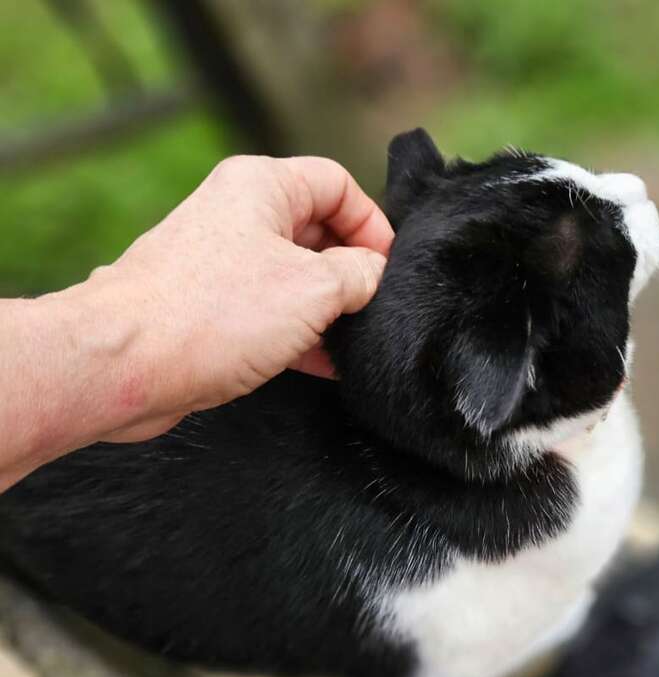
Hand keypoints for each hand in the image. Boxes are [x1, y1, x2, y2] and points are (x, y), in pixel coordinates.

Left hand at [85, 155, 393, 441]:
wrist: (124, 365)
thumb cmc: (210, 314)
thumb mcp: (312, 288)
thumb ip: (359, 275)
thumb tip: (374, 275)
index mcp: (261, 187)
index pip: (336, 184)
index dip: (372, 224)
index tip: (389, 268)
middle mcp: (238, 217)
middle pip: (317, 232)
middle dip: (352, 272)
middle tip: (374, 309)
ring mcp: (222, 265)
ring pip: (294, 278)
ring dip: (329, 311)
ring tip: (355, 345)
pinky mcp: (211, 309)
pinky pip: (269, 313)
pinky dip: (301, 334)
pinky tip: (326, 365)